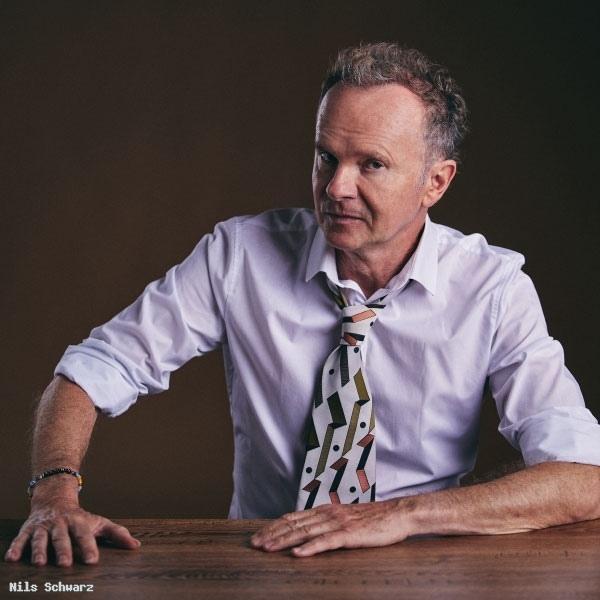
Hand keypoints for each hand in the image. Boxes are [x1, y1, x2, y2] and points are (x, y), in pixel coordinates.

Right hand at [4, 498, 140, 566]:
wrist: (55, 498)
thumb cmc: (80, 518)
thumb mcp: (99, 523)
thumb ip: (117, 534)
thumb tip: (136, 546)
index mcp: (79, 522)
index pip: (85, 535)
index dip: (89, 547)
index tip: (93, 560)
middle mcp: (61, 523)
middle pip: (62, 537)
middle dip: (63, 550)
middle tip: (65, 564)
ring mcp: (44, 526)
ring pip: (41, 538)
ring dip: (40, 550)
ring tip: (40, 564)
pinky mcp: (28, 528)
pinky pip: (21, 538)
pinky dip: (16, 547)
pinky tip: (12, 558)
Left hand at [251, 499, 412, 556]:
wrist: (398, 514)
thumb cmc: (373, 519)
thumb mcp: (346, 518)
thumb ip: (327, 523)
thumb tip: (308, 531)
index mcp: (326, 510)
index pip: (294, 518)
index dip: (275, 527)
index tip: (259, 536)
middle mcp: (328, 514)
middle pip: (294, 524)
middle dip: (272, 535)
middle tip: (254, 544)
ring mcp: (338, 523)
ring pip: (305, 532)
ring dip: (284, 541)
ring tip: (268, 548)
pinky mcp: (350, 534)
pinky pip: (327, 542)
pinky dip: (311, 548)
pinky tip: (298, 554)